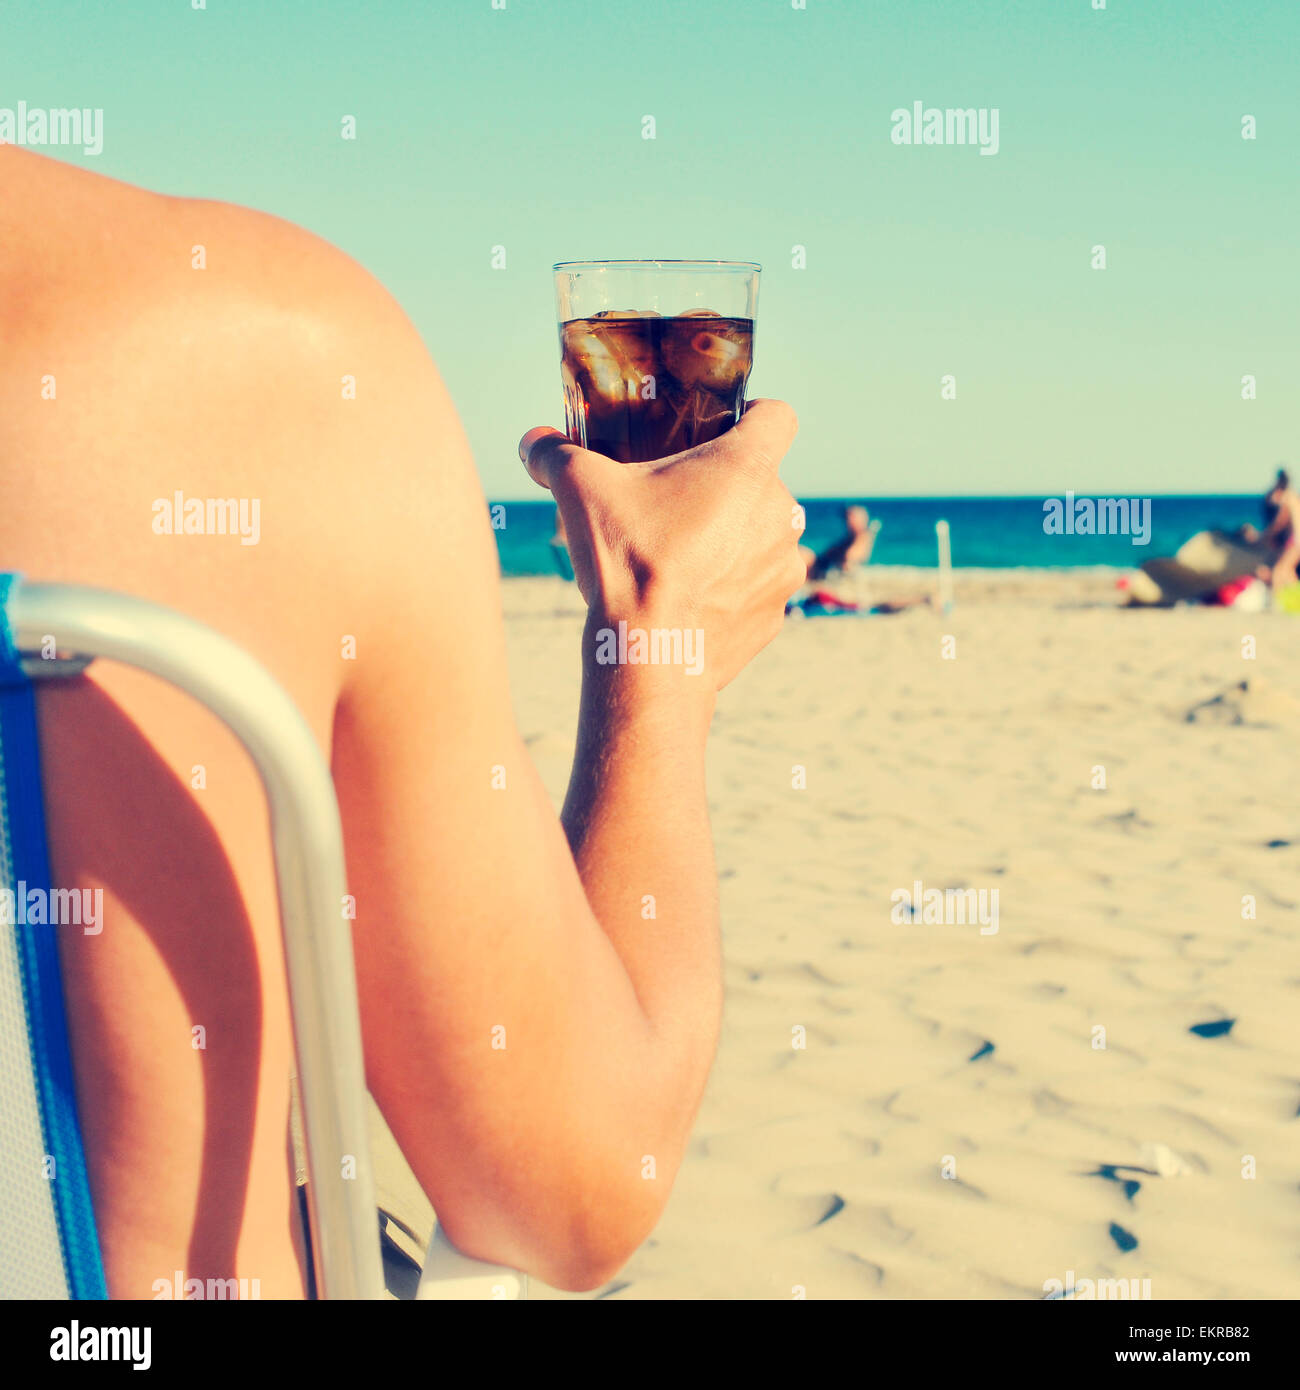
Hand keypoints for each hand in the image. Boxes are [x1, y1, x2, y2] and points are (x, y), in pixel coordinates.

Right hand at [520, 401, 803, 690]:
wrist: (649, 656)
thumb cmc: (625, 562)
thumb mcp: (579, 490)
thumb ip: (555, 455)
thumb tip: (532, 443)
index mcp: (746, 468)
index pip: (777, 416)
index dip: (754, 415)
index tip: (725, 429)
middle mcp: (779, 513)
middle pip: (762, 482)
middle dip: (727, 489)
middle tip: (678, 504)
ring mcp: (782, 567)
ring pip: (764, 537)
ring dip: (736, 540)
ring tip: (686, 556)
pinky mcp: (774, 613)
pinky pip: (759, 587)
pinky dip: (734, 589)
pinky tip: (694, 598)